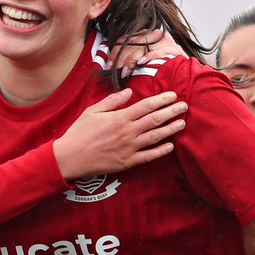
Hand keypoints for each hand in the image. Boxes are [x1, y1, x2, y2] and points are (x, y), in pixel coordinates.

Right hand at [53, 88, 186, 178]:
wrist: (70, 157)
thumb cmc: (80, 132)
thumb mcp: (93, 111)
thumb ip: (112, 101)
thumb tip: (129, 91)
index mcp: (120, 118)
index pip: (146, 106)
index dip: (162, 99)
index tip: (173, 95)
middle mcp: (127, 132)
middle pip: (155, 119)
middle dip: (171, 112)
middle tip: (184, 106)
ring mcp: (129, 148)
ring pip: (155, 137)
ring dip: (170, 129)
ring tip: (182, 123)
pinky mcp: (127, 162)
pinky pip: (148, 156)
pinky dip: (160, 151)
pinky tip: (170, 146)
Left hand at [110, 28, 186, 76]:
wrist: (187, 76)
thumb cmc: (163, 70)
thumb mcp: (145, 61)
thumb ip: (132, 58)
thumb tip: (112, 64)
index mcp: (146, 34)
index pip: (126, 39)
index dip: (115, 52)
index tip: (108, 65)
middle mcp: (156, 35)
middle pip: (132, 43)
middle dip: (121, 58)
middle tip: (114, 71)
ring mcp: (166, 42)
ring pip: (143, 47)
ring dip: (131, 61)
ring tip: (124, 72)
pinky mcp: (175, 50)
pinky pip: (158, 51)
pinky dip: (148, 57)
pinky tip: (140, 63)